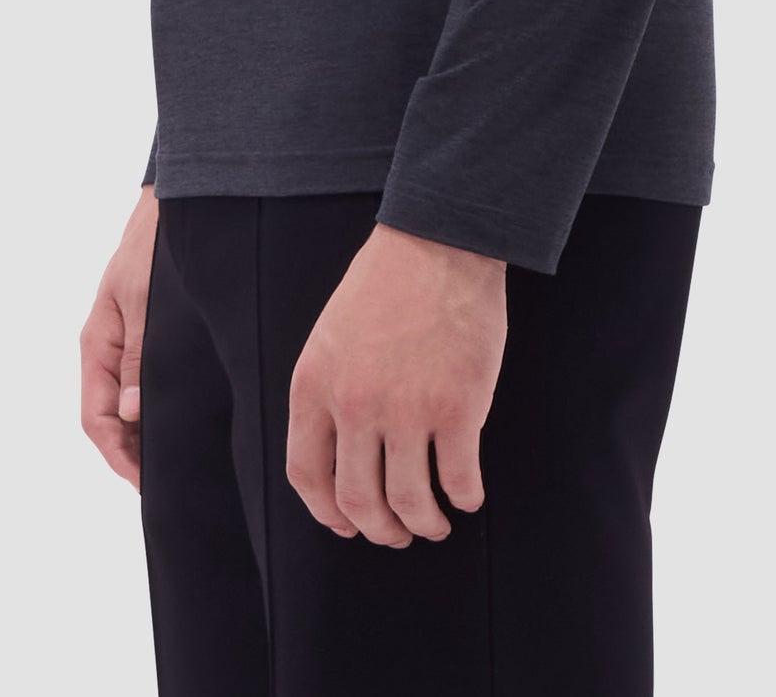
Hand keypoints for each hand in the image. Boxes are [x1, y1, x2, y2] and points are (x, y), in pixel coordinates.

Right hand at [79, 186, 157, 488]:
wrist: (171, 204)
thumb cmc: (152, 246)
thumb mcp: (145, 301)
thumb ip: (138, 356)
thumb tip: (130, 413)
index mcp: (96, 343)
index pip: (95, 418)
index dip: (117, 456)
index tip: (145, 482)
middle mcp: (105, 349)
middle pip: (107, 419)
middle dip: (130, 454)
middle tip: (166, 480)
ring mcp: (122, 343)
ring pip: (123, 405)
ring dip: (141, 434)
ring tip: (174, 460)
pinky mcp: (143, 335)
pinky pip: (139, 384)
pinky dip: (150, 409)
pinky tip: (176, 420)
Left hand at [285, 220, 505, 546]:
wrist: (439, 241)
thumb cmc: (387, 282)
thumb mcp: (331, 335)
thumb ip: (328, 392)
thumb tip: (342, 456)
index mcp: (314, 385)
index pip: (307, 475)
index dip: (328, 513)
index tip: (347, 525)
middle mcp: (354, 405)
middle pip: (358, 500)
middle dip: (379, 529)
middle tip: (396, 534)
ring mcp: (406, 409)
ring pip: (409, 501)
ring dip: (423, 524)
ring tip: (434, 524)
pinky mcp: (457, 407)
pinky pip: (458, 479)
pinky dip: (464, 498)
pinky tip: (468, 495)